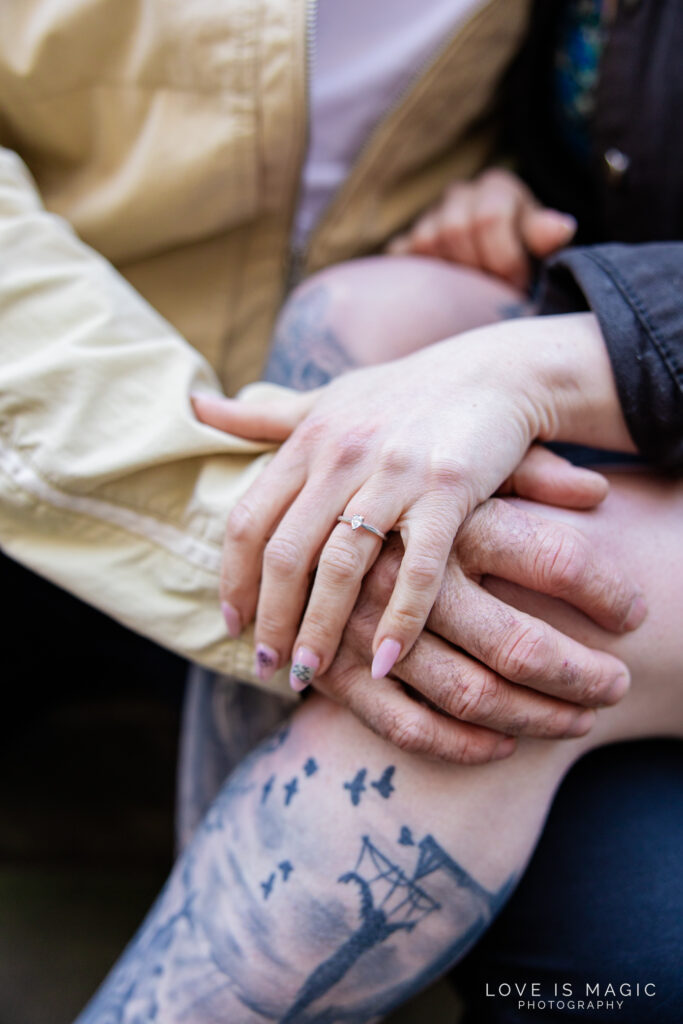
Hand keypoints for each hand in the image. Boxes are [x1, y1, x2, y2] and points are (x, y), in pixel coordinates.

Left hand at [193, 310, 632, 693]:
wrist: (495, 371)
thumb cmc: (405, 392)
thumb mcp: (328, 397)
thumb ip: (263, 416)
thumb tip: (194, 406)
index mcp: (309, 439)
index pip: (250, 521)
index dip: (233, 579)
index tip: (232, 623)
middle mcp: (343, 456)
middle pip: (286, 554)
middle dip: (270, 619)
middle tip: (266, 667)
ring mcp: (396, 474)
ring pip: (341, 568)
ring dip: (320, 631)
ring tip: (308, 675)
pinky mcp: (449, 491)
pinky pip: (418, 569)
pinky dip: (399, 621)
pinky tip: (384, 663)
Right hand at [313, 498, 644, 763]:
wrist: (294, 496)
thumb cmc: (394, 479)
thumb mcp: (459, 456)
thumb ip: (532, 471)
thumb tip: (600, 491)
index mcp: (448, 506)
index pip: (557, 557)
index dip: (608, 593)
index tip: (637, 616)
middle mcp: (412, 565)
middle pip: (521, 643)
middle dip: (580, 677)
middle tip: (616, 689)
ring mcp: (368, 621)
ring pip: (469, 692)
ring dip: (532, 718)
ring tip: (578, 722)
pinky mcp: (332, 664)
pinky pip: (404, 723)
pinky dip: (456, 744)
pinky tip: (496, 746)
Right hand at [387, 169, 576, 290]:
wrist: (500, 269)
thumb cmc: (525, 257)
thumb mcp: (542, 246)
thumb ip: (545, 236)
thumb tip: (560, 228)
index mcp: (497, 188)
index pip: (489, 217)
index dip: (504, 258)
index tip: (517, 285)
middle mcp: (460, 195)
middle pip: (454, 228)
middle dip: (477, 269)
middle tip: (493, 292)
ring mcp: (429, 217)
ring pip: (425, 241)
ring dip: (450, 274)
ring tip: (472, 292)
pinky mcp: (406, 243)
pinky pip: (401, 255)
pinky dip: (418, 275)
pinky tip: (442, 290)